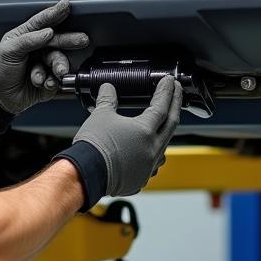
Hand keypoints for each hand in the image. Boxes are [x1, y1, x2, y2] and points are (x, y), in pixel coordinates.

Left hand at [0, 0, 89, 114]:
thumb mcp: (8, 51)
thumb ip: (29, 40)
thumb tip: (48, 32)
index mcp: (26, 37)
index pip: (41, 22)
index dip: (54, 13)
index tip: (66, 5)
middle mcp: (38, 49)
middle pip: (57, 40)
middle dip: (70, 40)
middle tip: (82, 40)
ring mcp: (44, 65)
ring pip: (59, 61)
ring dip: (59, 66)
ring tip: (57, 73)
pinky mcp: (49, 81)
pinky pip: (58, 79)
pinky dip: (53, 81)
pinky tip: (45, 83)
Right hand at [55, 76, 182, 207]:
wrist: (85, 174)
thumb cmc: (93, 147)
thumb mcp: (100, 116)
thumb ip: (108, 100)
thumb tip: (108, 89)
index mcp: (145, 131)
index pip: (162, 106)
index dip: (166, 91)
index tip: (169, 82)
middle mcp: (151, 149)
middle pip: (171, 124)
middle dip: (175, 105)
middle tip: (176, 92)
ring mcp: (148, 166)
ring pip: (164, 146)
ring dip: (165, 133)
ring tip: (162, 124)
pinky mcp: (140, 178)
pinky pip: (152, 163)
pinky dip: (151, 153)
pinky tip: (146, 150)